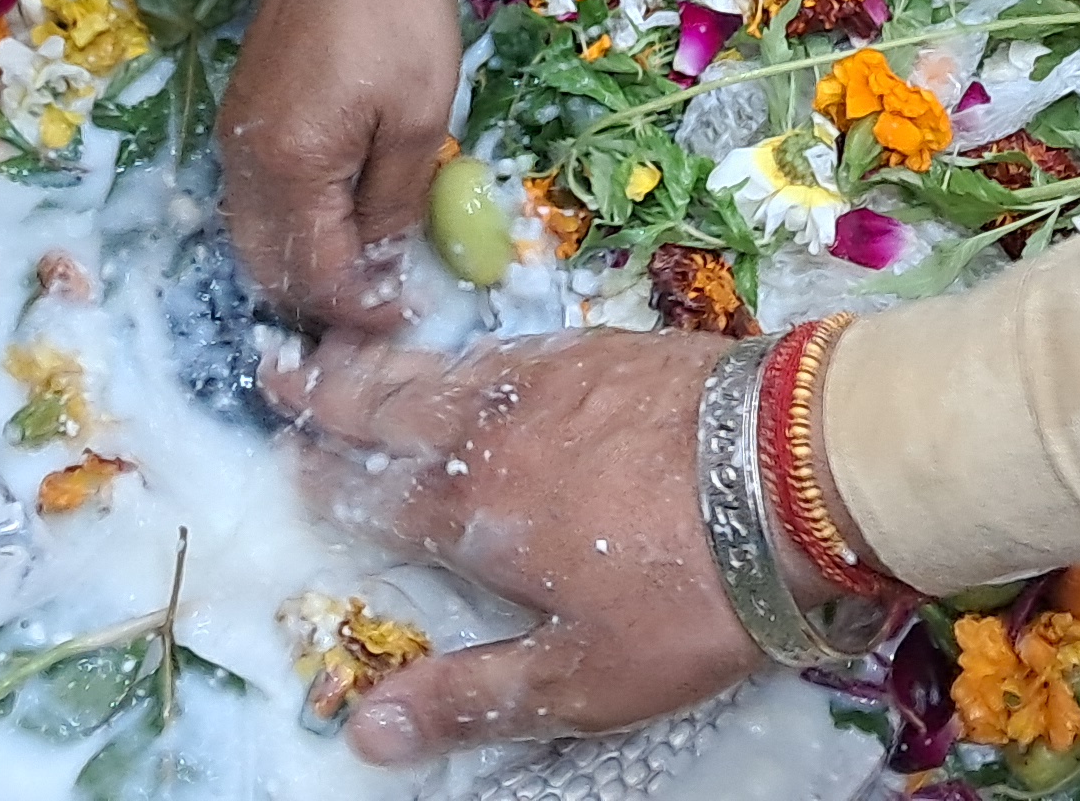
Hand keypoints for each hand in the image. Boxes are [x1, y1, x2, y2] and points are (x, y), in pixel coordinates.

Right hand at [220, 0, 468, 328]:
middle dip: (322, 304)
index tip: (410, 316)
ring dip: (302, 269)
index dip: (363, 311)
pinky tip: (336, 224)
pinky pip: (254, 198)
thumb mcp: (420, 114)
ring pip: (254, 236)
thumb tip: (385, 263)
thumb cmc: (393, 10)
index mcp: (289, 170)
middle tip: (382, 310)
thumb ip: (395, 199)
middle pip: (269, 268)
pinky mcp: (247, 109)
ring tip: (365, 276)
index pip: (316, 277)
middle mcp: (246, 163)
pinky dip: (289, 230)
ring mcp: (239, 134)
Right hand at [266, 330, 755, 764]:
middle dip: (330, 392)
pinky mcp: (609, 349)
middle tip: (278, 367)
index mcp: (472, 510)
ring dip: (389, 364)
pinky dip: (472, 353)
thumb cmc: (690, 588)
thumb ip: (472, 697)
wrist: (801, 467)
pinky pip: (514, 349)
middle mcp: (494, 430)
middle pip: (390, 406)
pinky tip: (478, 358)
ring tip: (353, 355)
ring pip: (447, 368)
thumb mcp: (582, 676)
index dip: (322, 480)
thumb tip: (364, 731)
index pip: (371, 493)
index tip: (283, 460)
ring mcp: (553, 379)